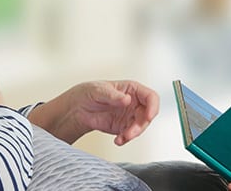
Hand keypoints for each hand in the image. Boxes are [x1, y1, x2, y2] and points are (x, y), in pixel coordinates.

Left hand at [28, 80, 158, 144]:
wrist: (78, 108)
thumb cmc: (89, 92)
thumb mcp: (99, 91)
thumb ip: (113, 96)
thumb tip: (127, 99)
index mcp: (132, 89)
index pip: (150, 97)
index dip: (153, 107)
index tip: (148, 116)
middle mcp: (134, 102)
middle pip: (147, 115)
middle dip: (141, 125)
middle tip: (130, 133)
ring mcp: (130, 115)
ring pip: (140, 127)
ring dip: (133, 134)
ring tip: (121, 138)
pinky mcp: (123, 127)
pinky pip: (130, 135)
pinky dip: (125, 139)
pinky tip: (117, 140)